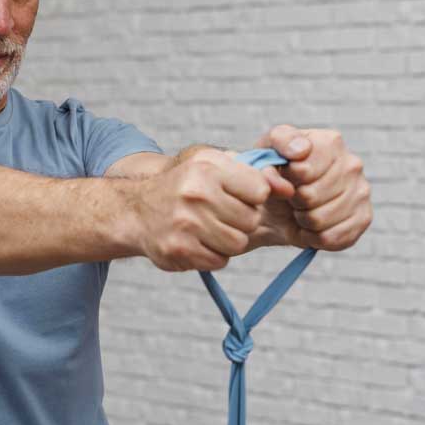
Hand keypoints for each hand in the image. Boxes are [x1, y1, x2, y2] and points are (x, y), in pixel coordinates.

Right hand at [132, 147, 270, 270]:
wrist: (136, 211)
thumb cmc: (183, 185)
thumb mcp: (210, 163)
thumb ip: (251, 171)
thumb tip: (288, 188)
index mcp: (206, 169)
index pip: (259, 191)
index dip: (252, 196)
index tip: (236, 195)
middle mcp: (195, 194)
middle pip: (251, 220)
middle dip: (240, 219)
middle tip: (219, 213)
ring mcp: (186, 224)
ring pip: (238, 243)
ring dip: (228, 239)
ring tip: (207, 227)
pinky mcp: (179, 251)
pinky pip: (219, 261)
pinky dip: (212, 254)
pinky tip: (196, 241)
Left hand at [256, 125, 372, 250]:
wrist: (278, 203)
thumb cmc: (275, 172)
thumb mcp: (266, 150)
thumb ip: (277, 147)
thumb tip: (296, 157)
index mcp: (329, 142)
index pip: (303, 170)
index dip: (286, 179)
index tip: (284, 176)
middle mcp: (352, 164)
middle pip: (311, 196)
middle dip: (293, 200)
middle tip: (291, 196)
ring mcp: (361, 191)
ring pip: (320, 219)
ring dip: (301, 219)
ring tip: (300, 209)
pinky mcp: (363, 218)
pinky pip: (331, 238)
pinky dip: (313, 236)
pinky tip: (310, 225)